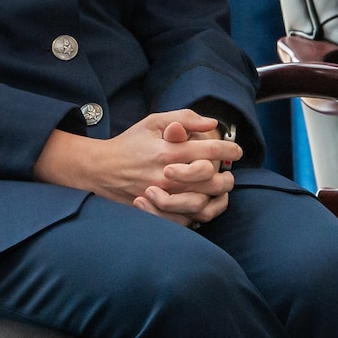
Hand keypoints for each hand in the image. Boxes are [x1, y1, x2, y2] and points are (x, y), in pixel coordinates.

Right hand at [32, 109, 239, 226]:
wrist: (100, 170)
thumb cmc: (129, 143)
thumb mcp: (153, 122)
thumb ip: (183, 118)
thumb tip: (212, 123)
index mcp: (168, 152)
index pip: (209, 151)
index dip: (229, 150)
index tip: (237, 150)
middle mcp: (167, 177)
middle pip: (212, 181)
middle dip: (227, 176)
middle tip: (230, 173)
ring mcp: (163, 198)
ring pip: (203, 203)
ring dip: (218, 196)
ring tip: (221, 189)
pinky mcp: (158, 212)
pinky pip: (188, 218)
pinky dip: (201, 211)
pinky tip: (204, 202)